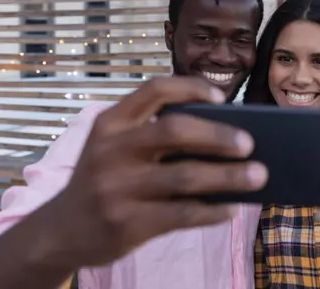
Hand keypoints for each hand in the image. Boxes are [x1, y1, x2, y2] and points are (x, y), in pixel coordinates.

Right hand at [48, 77, 267, 267]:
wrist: (60, 231)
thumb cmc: (104, 180)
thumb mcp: (113, 149)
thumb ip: (153, 136)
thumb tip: (225, 138)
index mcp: (110, 123)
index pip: (154, 90)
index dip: (192, 88)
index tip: (221, 96)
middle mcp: (110, 150)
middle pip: (175, 130)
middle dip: (219, 135)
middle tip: (251, 144)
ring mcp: (116, 188)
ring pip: (184, 177)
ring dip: (229, 176)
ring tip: (259, 176)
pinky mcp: (126, 223)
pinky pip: (181, 215)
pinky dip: (213, 210)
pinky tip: (231, 208)